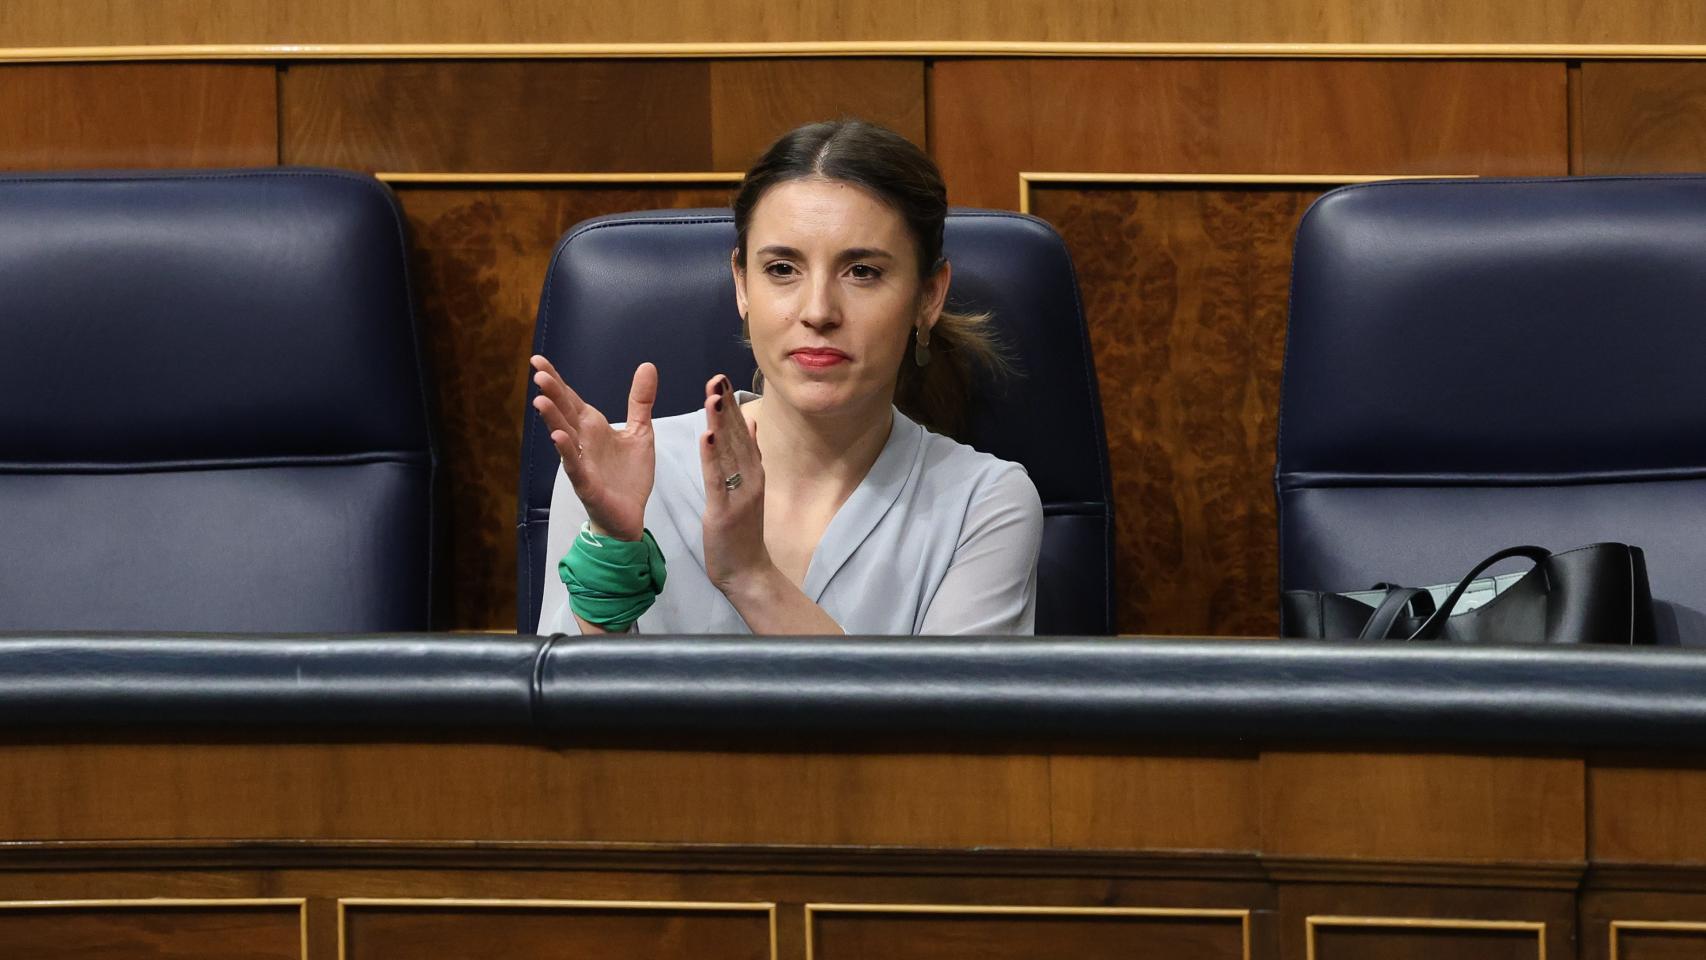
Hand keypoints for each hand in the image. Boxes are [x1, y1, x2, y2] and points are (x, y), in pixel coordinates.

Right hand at [531, 355, 655, 541]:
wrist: (629, 515)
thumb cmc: (629, 475)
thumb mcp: (641, 431)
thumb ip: (640, 400)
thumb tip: (647, 365)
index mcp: (593, 426)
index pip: (570, 398)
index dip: (556, 379)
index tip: (538, 359)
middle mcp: (583, 441)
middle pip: (564, 412)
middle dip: (552, 393)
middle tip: (538, 372)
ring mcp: (582, 462)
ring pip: (563, 436)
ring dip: (552, 419)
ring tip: (540, 400)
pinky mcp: (586, 484)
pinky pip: (574, 465)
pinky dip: (567, 451)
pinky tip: (558, 437)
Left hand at [698, 373, 773, 591]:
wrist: (747, 572)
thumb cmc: (743, 532)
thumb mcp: (749, 488)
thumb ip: (750, 456)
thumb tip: (753, 423)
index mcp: (753, 471)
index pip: (742, 431)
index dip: (732, 405)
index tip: (721, 379)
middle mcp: (750, 477)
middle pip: (738, 436)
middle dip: (726, 406)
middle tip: (716, 377)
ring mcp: (740, 493)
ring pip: (729, 453)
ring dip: (721, 424)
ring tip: (712, 397)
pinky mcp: (725, 511)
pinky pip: (717, 480)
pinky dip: (712, 458)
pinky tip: (707, 437)